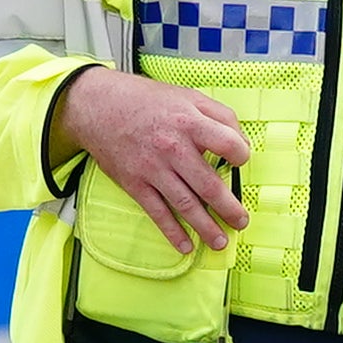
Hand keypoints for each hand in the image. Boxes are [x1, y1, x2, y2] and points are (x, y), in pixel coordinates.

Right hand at [51, 68, 252, 251]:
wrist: (100, 106)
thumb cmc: (148, 101)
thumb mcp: (189, 96)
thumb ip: (220, 116)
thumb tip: (242, 143)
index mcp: (190, 122)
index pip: (229, 145)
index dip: (241, 156)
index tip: (240, 163)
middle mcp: (173, 148)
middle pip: (209, 185)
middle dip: (229, 209)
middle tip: (240, 222)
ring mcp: (153, 169)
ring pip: (185, 204)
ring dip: (205, 227)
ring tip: (220, 241)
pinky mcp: (135, 183)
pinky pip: (157, 212)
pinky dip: (172, 232)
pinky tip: (185, 246)